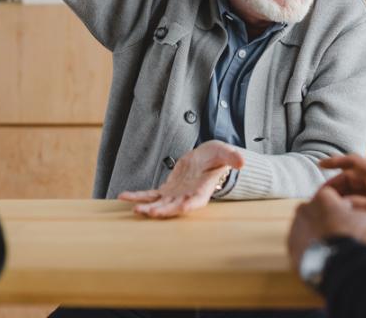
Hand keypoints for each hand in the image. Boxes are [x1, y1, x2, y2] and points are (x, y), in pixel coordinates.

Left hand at [118, 140, 243, 217]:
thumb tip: (241, 162)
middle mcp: (187, 196)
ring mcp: (175, 194)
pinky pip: (150, 194)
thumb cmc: (218, 156)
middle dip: (162, 210)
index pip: (195, 201)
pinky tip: (124, 196)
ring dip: (146, 206)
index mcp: (202, 190)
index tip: (181, 208)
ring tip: (134, 208)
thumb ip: (232, 157)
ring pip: (159, 203)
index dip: (187, 205)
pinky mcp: (166, 189)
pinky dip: (138, 196)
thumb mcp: (226, 153)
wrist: (207, 158)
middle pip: (173, 207)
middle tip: (149, 212)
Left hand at [287, 186, 365, 271]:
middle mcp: (305, 207)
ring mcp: (296, 224)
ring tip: (332, 243)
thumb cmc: (349, 235)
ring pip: (308, 225)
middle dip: (329, 217)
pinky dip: (310, 244)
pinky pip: (301, 241)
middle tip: (341, 230)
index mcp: (322, 197)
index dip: (342, 204)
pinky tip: (322, 252)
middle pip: (319, 210)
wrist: (330, 259)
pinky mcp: (291, 242)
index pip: (332, 195)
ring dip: (318, 231)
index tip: (349, 214)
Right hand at [321, 155, 365, 253]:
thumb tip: (342, 203)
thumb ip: (364, 205)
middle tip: (321, 199)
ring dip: (341, 198)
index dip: (336, 161)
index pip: (354, 162)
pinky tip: (343, 216)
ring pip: (353, 191)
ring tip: (329, 209)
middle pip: (350, 178)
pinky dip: (350, 207)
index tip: (320, 165)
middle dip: (335, 186)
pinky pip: (360, 202)